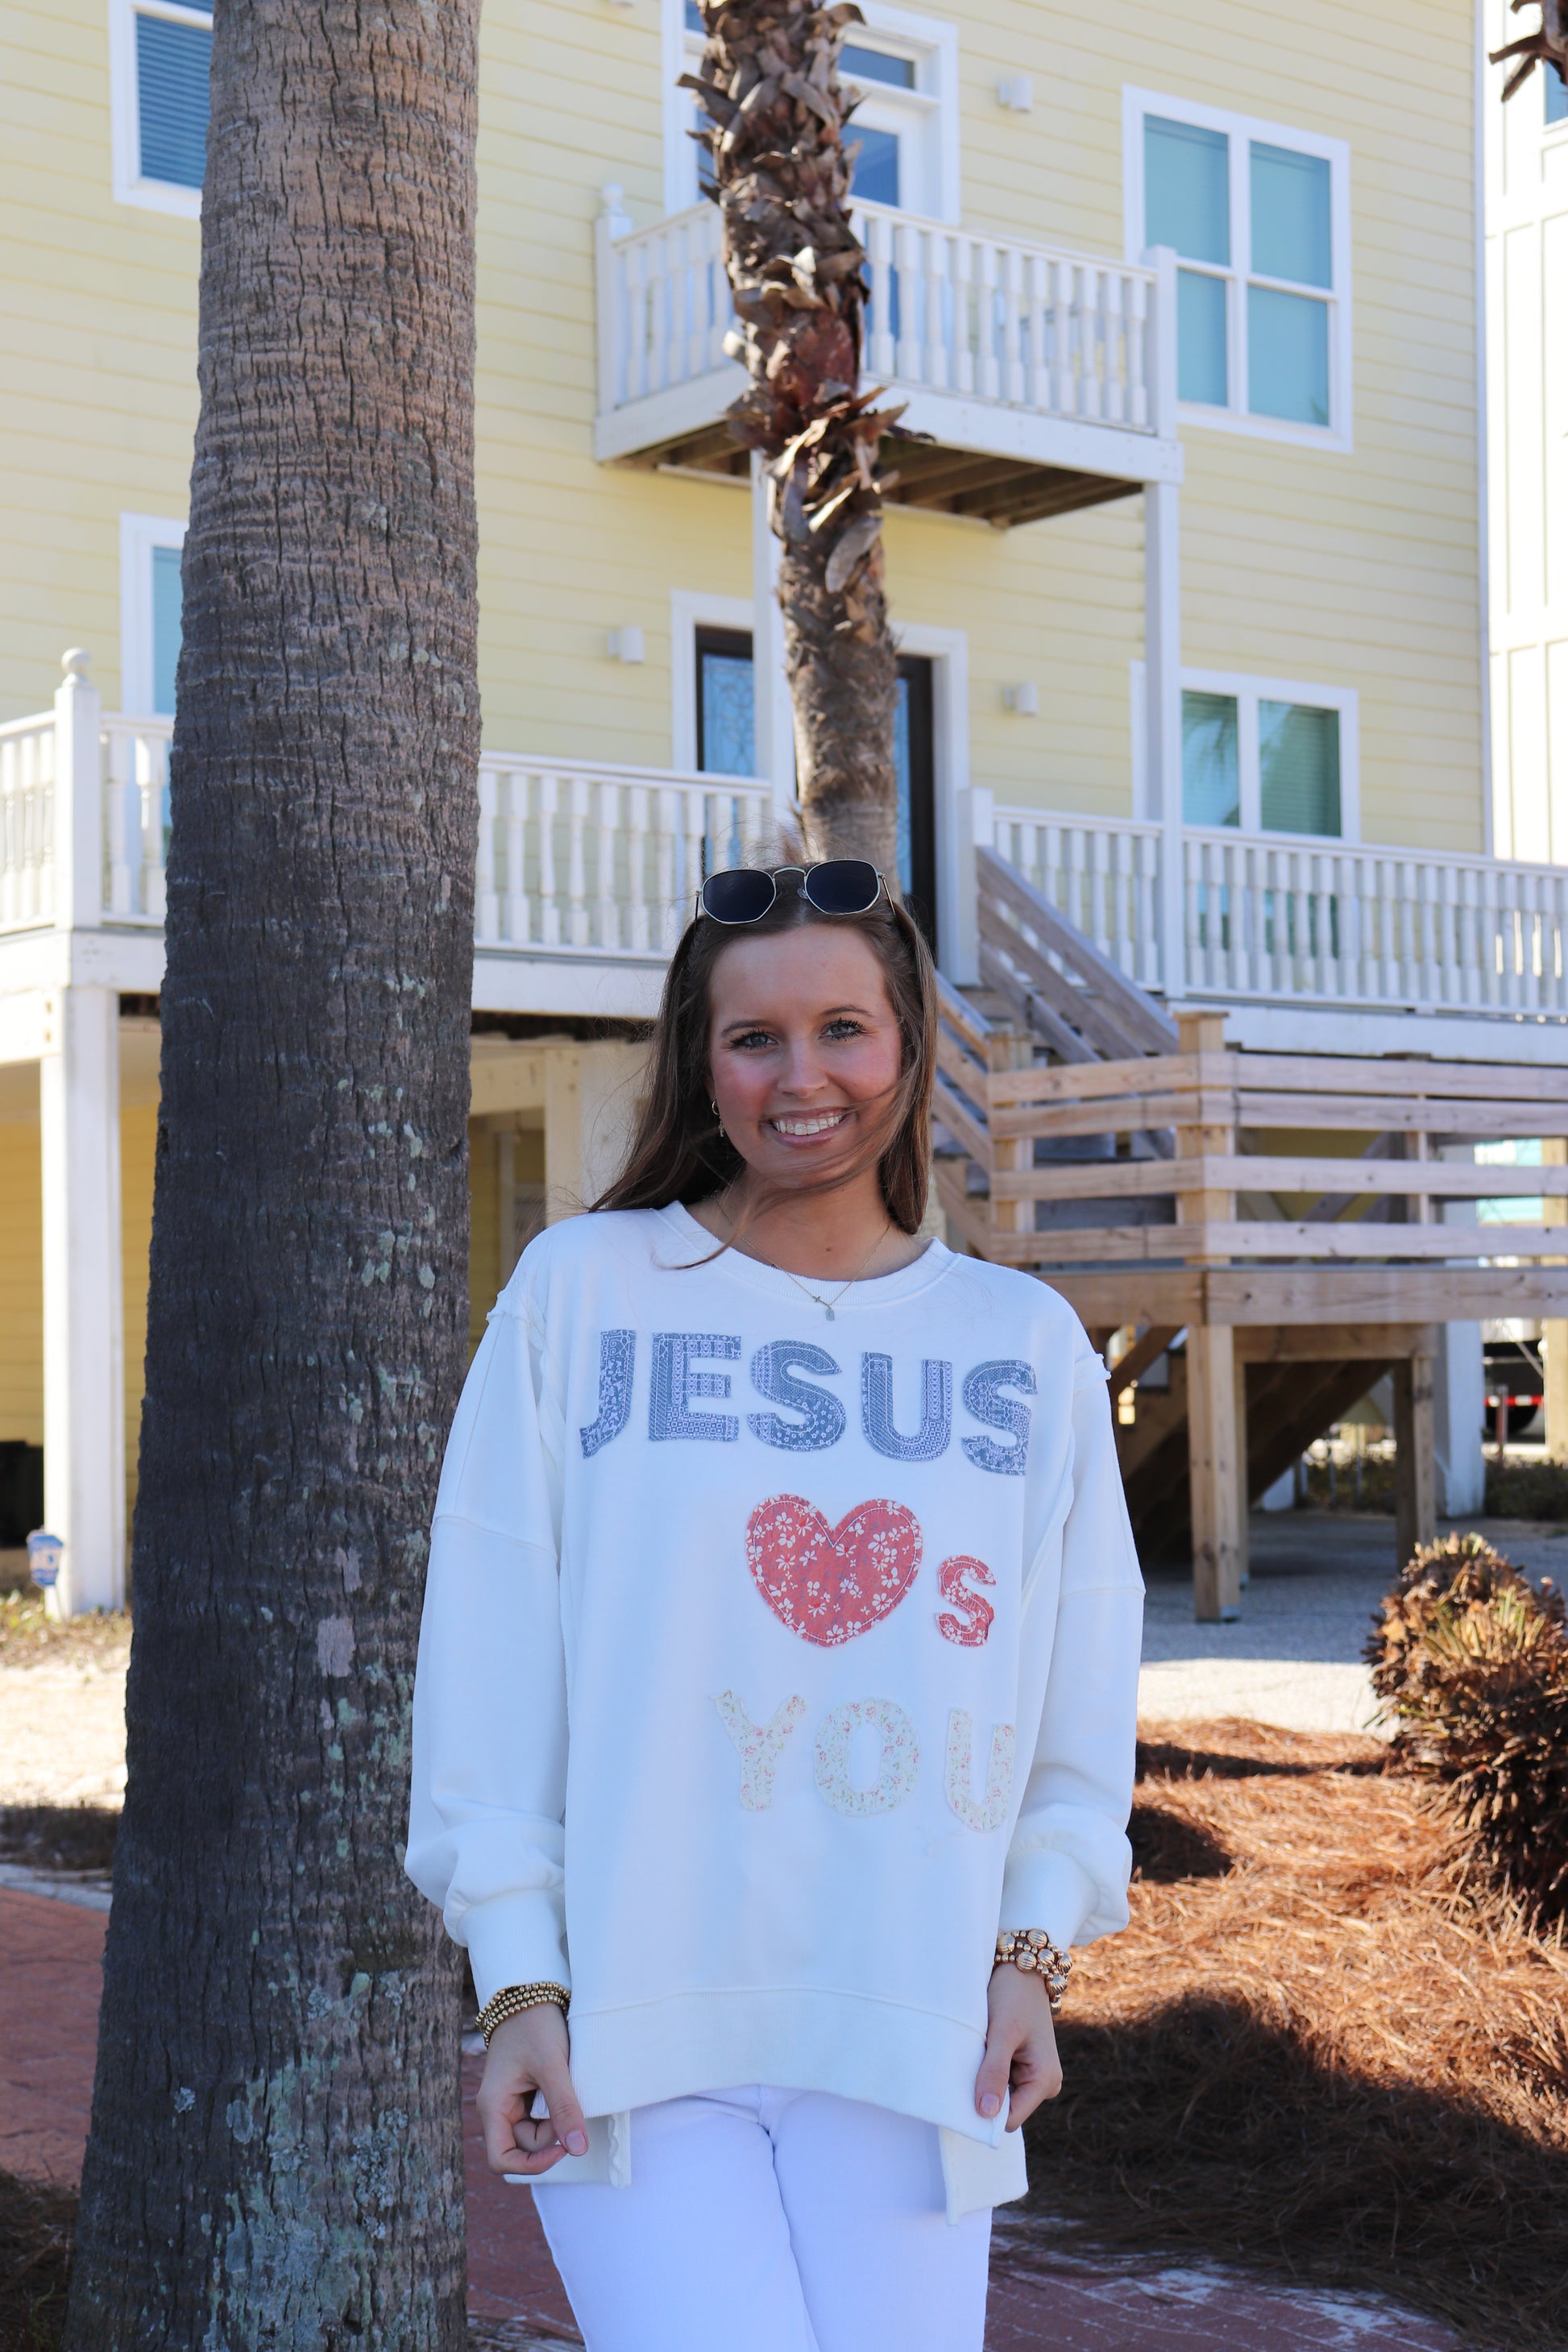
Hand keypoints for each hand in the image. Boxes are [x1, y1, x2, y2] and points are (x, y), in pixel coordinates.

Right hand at [475, 2003, 589, 2176]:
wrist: (530, 1991)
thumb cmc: (535, 2025)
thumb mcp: (552, 2066)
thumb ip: (564, 2107)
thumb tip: (578, 2149)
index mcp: (494, 2105)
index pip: (502, 2159)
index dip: (532, 2164)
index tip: (562, 2146)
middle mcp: (497, 2108)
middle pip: (522, 2147)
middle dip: (549, 2140)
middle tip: (573, 2115)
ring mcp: (509, 2101)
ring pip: (533, 2134)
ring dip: (554, 2127)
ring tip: (570, 2098)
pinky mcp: (522, 2092)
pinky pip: (538, 2117)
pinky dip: (554, 2114)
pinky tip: (566, 2097)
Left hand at [974, 1962, 1062, 2131]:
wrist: (1020, 1967)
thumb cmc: (1013, 1995)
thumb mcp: (1002, 2032)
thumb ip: (994, 2072)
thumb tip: (986, 2114)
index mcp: (1046, 2080)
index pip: (1009, 2119)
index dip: (986, 2111)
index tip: (964, 2090)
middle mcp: (1045, 2083)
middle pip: (1004, 2108)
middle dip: (985, 2091)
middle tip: (971, 2062)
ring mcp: (1034, 2075)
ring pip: (1000, 2094)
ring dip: (985, 2077)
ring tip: (979, 2050)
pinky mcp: (1023, 2065)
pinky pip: (1000, 2080)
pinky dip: (987, 2068)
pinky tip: (983, 2048)